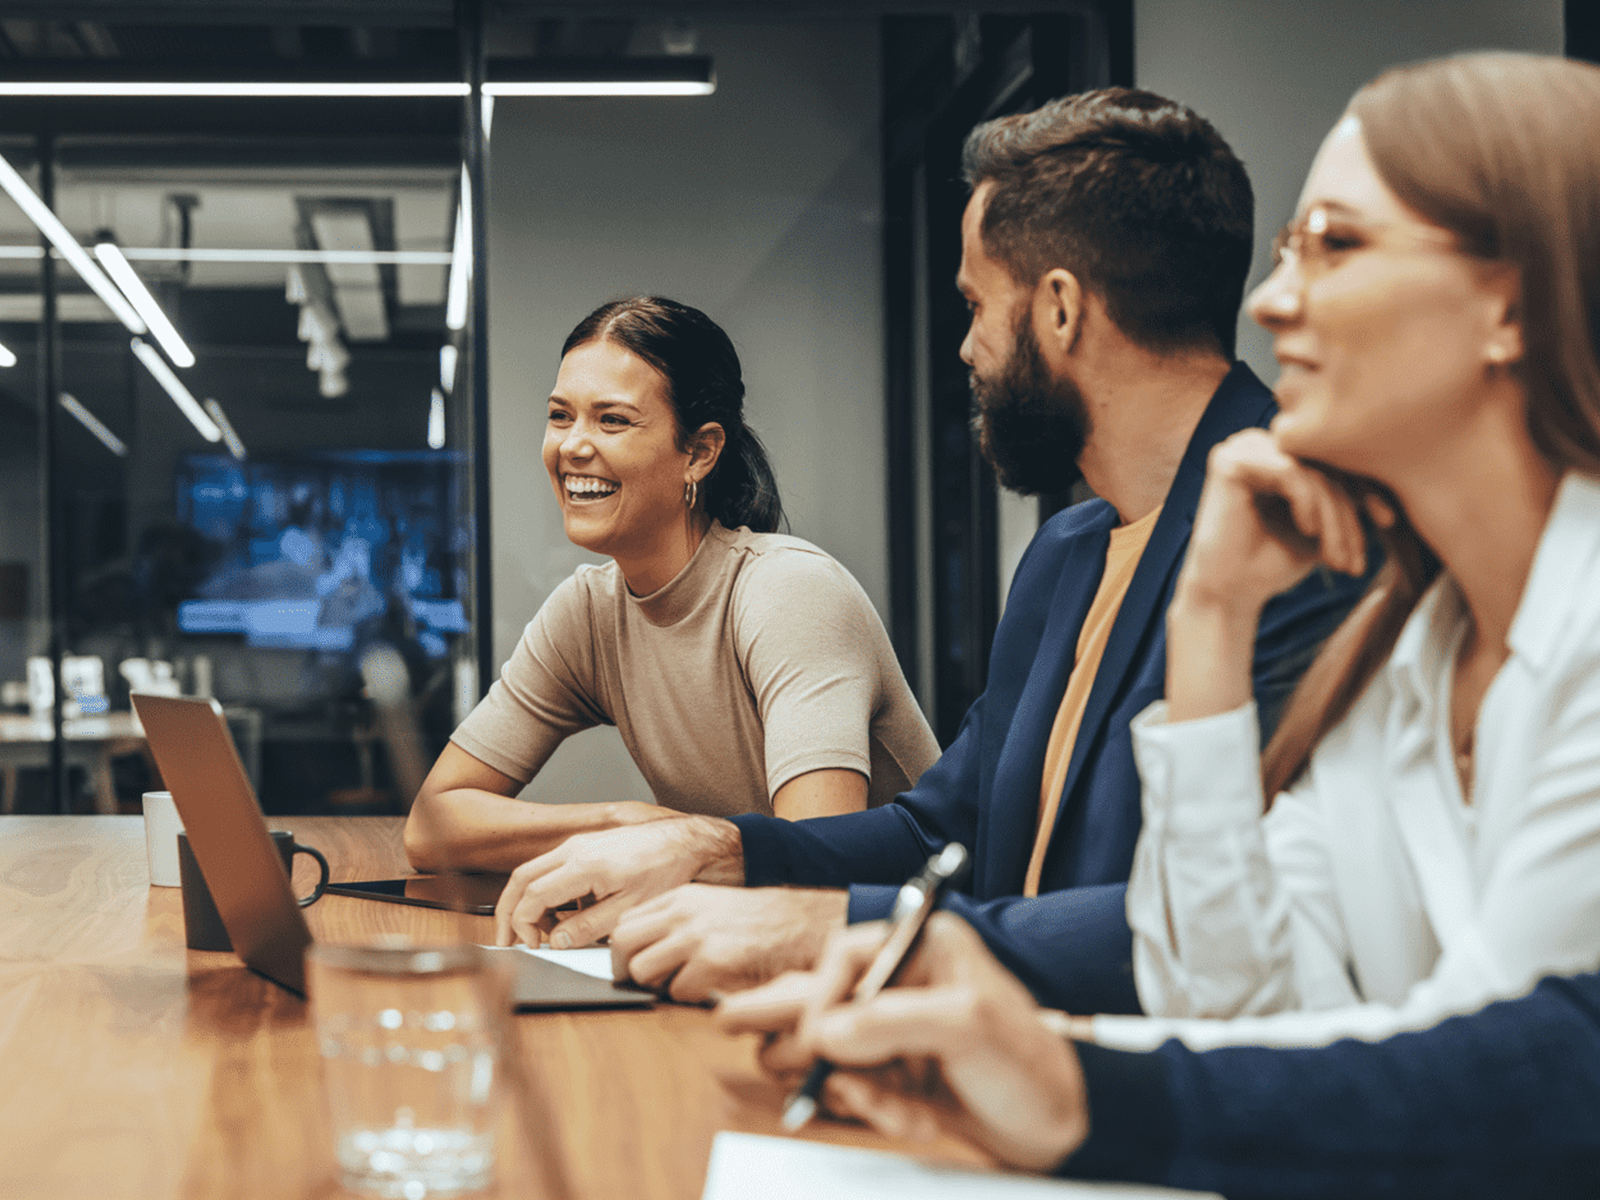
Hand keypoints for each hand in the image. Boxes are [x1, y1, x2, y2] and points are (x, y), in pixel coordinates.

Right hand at [493, 815, 741, 947]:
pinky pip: (553, 866)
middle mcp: (575, 848)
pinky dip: (544, 890)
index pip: (532, 895)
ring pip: (534, 870)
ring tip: (532, 932)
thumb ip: (589, 927)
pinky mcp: (587, 844)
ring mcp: (579, 843)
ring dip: (525, 900)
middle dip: (508, 911)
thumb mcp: (630, 910)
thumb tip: (556, 942)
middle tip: (506, 940)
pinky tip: (559, 914)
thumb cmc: (666, 872)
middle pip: (521, 878)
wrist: (688, 842)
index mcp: (582, 865)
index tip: (532, 946)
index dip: (523, 924)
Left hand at [609, 884, 847, 1000]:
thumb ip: (677, 924)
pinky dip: (691, 998)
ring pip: (642, 970)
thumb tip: (642, 953)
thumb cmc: (759, 923)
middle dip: (627, 970)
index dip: (624, 951)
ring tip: (686, 984)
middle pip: (621, 945)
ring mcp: (696, 936)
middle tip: (648, 983)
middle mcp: (682, 913)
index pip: (624, 924)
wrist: (802, 925)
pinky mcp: (712, 962)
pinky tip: (713, 987)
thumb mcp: (711, 909)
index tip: (631, 966)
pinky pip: (678, 992)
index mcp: (680, 898)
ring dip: (659, 986)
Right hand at [718, 914, 1087, 1172]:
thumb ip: (893, 1022)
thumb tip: (826, 1033)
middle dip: (825, 1046)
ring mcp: (904, 1031)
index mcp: (927, 949)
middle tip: (792, 1060)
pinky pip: (862, 1089)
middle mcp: (910, 983)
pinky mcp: (904, 1073)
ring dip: (862, 1091)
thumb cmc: (1032, 1066)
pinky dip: (881, 1111)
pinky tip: (918, 1120)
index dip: (824, 997)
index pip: (848, 956)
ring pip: (842, 1055)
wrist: (1063, 1130)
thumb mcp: (967, 1029)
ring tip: (903, 1111)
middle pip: (833, 1004)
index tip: (818, 1041)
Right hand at [1178, 428, 1370, 616]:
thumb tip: (1398, 479)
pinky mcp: (1229, 461)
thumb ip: (1348, 499)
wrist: (1231, 593)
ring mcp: (1242, 447)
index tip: (1387, 522)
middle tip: (1353, 558)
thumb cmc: (1273, 562)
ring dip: (1332, 516)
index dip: (1366, 489)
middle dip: (1348, 513)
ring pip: (1312, 470)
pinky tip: (1306, 530)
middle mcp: (1260, 442)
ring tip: (1334, 555)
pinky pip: (1289, 471)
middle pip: (1326, 464)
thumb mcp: (1324, 525)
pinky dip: (1307, 502)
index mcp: (1279, 452)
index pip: (1334, 460)